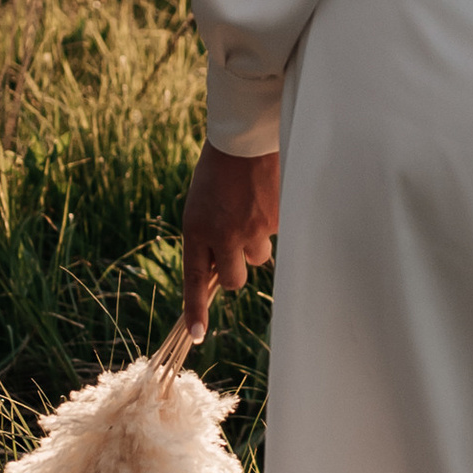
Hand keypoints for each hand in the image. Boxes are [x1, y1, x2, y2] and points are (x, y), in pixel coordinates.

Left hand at [180, 142, 280, 342]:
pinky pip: (275, 236)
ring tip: (250, 210)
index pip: (194, 279)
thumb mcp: (201, 204)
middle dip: (234, 271)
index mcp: (196, 229)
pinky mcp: (278, 222)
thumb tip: (220, 268)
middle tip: (234, 249)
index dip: (196, 310)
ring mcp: (253, 231)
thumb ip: (207, 236)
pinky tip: (264, 198)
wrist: (245, 137)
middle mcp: (224, 235)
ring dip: (254, 243)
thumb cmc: (218, 170)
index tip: (196, 336)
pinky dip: (271, 222)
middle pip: (233, 280)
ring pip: (257, 258)